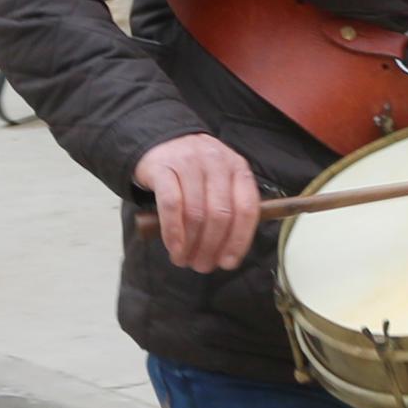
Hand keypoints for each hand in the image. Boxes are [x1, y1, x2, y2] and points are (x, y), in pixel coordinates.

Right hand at [134, 131, 263, 272]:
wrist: (160, 141)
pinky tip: (173, 248)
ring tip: (184, 260)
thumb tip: (229, 255)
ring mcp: (189, 162)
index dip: (239, 241)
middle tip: (202, 266)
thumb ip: (229, 209)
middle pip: (220, 215)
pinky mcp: (163, 167)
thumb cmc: (194, 172)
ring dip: (190, 245)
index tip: (228, 263)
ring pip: (195, 213)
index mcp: (237, 168)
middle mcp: (217, 162)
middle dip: (211, 248)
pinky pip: (171, 205)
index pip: (247, 209)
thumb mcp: (220, 182)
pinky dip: (173, 232)